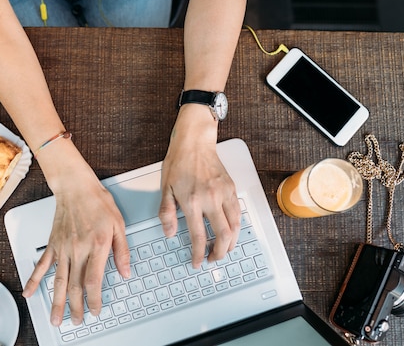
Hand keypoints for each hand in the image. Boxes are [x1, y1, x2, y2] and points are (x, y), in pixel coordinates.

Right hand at [22, 160, 129, 326]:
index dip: (93, 300)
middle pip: (74, 286)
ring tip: (55, 319)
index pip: (93, 281)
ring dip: (56, 302)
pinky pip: (42, 265)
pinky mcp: (52, 244)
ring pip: (58, 280)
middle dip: (75, 308)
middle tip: (76, 322)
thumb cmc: (97, 202)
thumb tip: (125, 272)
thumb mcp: (119, 224)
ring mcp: (62, 248)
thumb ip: (122, 250)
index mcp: (96, 246)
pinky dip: (34, 280)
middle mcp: (77, 249)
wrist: (75, 186)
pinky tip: (29, 292)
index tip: (95, 310)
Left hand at [159, 108, 240, 267]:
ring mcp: (224, 193)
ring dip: (231, 243)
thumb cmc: (179, 162)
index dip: (198, 253)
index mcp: (191, 201)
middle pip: (222, 235)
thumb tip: (169, 233)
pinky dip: (237, 227)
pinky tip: (231, 231)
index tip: (197, 261)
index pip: (198, 236)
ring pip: (235, 226)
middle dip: (219, 253)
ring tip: (224, 249)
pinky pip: (238, 213)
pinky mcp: (232, 188)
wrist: (195, 142)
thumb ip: (167, 213)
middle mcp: (210, 199)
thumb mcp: (165, 188)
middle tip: (213, 259)